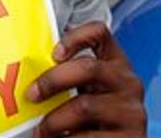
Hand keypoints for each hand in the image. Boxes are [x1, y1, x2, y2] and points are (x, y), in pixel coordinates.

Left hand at [26, 21, 145, 136]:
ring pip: (84, 106)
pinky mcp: (131, 137)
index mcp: (116, 63)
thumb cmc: (93, 120)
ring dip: (54, 120)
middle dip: (52, 80)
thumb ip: (69, 79)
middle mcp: (129, 83)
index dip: (76, 37)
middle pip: (88, 68)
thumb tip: (28, 74)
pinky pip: (89, 137)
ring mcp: (132, 111)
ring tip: (41, 131)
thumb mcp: (86, 93)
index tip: (54, 54)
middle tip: (31, 95)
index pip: (100, 33)